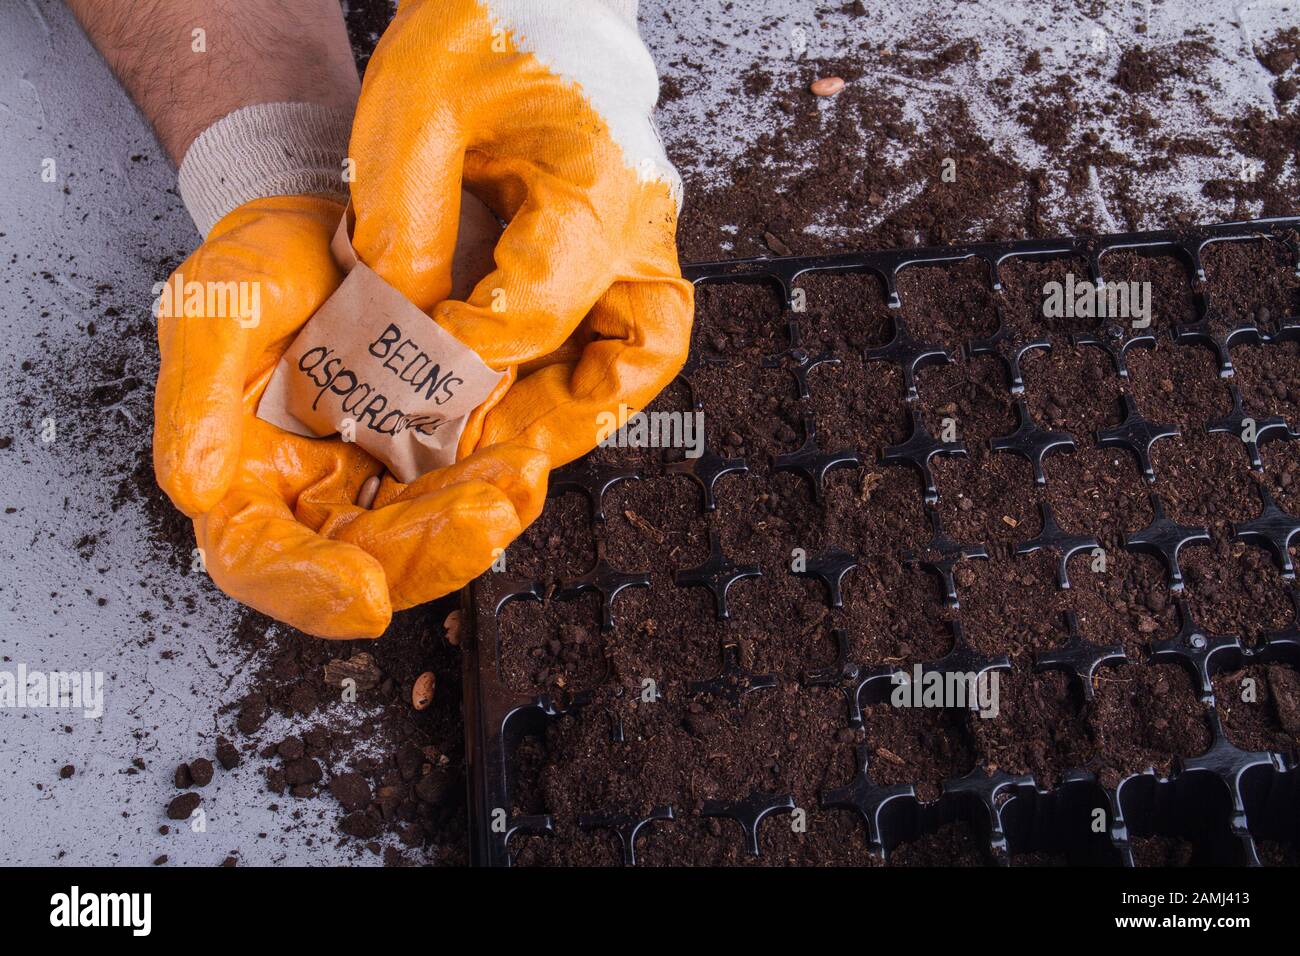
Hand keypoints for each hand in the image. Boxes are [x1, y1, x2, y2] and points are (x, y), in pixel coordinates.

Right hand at [164, 196, 545, 637]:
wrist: (339, 221)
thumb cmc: (265, 267)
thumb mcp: (216, 307)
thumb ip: (197, 398)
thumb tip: (193, 492)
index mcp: (245, 477)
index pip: (259, 559)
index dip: (305, 587)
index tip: (362, 595)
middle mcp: (316, 493)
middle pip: (365, 558)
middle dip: (425, 553)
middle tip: (479, 521)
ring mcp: (382, 478)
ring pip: (428, 531)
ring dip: (476, 522)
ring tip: (517, 481)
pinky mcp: (439, 454)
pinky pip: (472, 485)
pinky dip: (502, 479)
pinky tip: (528, 459)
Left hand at [349, 0, 693, 468]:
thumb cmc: (479, 25)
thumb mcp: (415, 112)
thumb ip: (405, 227)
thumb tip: (401, 332)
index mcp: (598, 181)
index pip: (535, 309)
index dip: (462, 357)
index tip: (397, 374)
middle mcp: (642, 217)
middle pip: (638, 352)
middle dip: (563, 417)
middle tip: (487, 451)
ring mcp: (644, 229)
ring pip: (648, 347)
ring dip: (589, 402)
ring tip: (513, 435)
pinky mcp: (625, 236)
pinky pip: (625, 321)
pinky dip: (584, 366)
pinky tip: (522, 385)